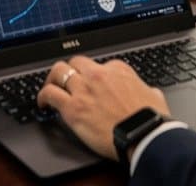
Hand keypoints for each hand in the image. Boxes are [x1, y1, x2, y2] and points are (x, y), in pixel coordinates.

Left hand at [37, 56, 169, 160]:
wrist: (143, 134)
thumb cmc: (150, 118)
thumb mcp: (153, 94)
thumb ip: (144, 88)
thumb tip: (147, 92)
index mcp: (117, 69)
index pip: (98, 64)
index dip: (93, 75)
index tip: (90, 83)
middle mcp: (98, 74)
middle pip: (75, 62)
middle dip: (70, 70)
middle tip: (66, 80)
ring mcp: (83, 89)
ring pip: (58, 71)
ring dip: (53, 79)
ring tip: (50, 87)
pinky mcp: (73, 108)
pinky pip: (50, 94)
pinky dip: (43, 96)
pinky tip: (43, 103)